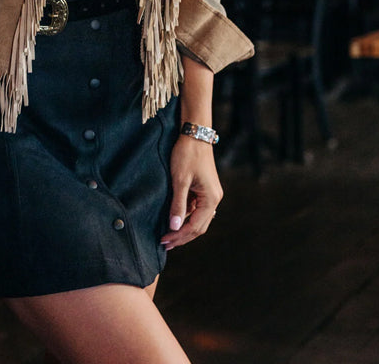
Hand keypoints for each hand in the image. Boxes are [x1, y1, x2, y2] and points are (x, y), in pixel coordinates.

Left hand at [160, 134, 222, 249]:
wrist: (194, 134)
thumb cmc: (187, 155)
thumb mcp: (179, 180)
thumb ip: (177, 205)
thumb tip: (173, 227)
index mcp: (211, 199)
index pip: (195, 226)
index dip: (179, 235)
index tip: (164, 240)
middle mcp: (214, 199)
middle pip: (199, 226)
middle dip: (182, 236)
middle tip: (165, 243)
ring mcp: (210, 194)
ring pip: (198, 219)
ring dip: (184, 228)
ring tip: (168, 235)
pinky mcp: (204, 189)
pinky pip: (196, 209)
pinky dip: (185, 216)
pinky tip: (174, 219)